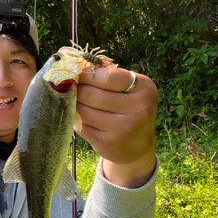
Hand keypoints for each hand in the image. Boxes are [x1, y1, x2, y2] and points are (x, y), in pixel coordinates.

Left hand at [75, 66, 157, 187]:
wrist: (137, 147)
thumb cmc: (130, 110)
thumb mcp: (131, 90)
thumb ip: (109, 78)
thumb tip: (76, 70)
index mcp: (144, 89)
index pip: (107, 77)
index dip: (87, 74)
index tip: (78, 74)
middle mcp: (137, 108)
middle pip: (91, 94)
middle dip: (78, 89)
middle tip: (73, 88)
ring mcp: (122, 128)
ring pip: (83, 110)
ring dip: (75, 104)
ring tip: (77, 102)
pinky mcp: (107, 142)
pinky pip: (81, 126)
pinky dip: (77, 119)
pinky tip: (81, 117)